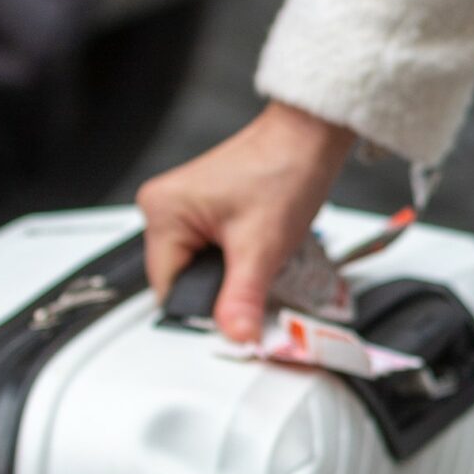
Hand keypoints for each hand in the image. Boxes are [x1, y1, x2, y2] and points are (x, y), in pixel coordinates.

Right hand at [137, 99, 357, 343]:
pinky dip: (236, 259)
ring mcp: (184, 206)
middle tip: (257, 280)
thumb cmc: (285, 167)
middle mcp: (164, 207)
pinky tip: (257, 249)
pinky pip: (212, 251)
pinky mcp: (204, 207)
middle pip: (185, 280)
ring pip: (202, 268)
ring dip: (231, 274)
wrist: (311, 136)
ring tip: (260, 259)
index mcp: (162, 213)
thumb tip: (236, 338)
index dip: (206, 308)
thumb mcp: (262, 246)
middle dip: (222, 289)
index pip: (170, 291)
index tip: (237, 314)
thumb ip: (242, 299)